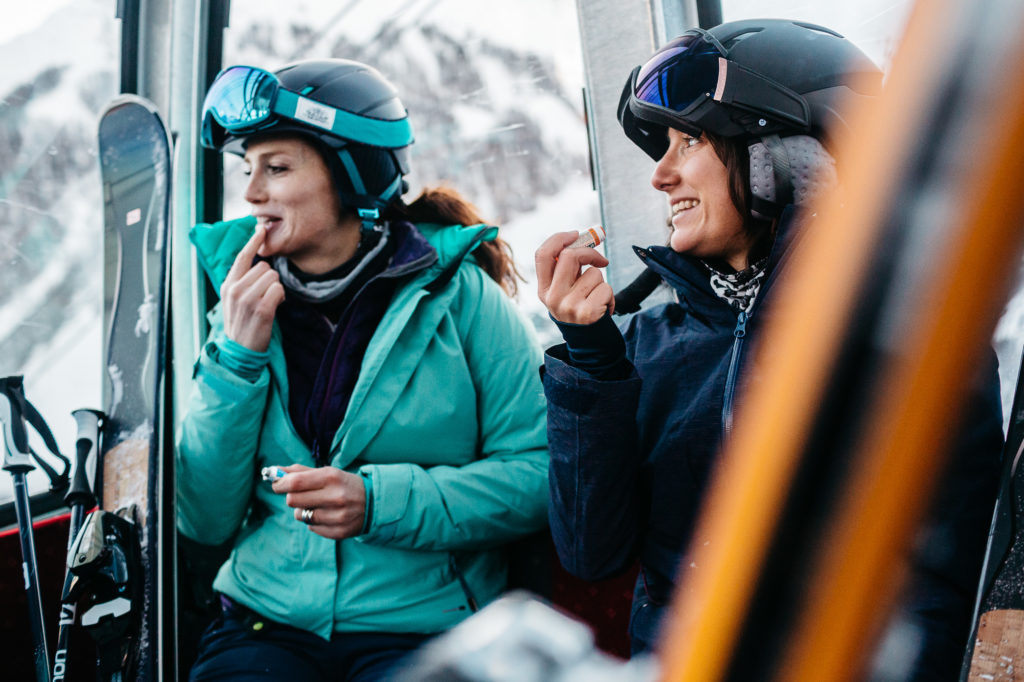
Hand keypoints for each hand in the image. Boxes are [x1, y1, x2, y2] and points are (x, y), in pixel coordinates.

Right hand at [220, 226, 284, 351]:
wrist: (240, 351)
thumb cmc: (242, 324)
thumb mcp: (233, 301)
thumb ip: (241, 282)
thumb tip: (258, 262)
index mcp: (227, 286)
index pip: (241, 258)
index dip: (253, 242)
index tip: (261, 229)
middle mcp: (235, 290)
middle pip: (264, 267)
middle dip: (270, 279)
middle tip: (265, 296)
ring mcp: (247, 299)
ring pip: (273, 277)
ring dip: (276, 289)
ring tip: (268, 303)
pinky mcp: (261, 309)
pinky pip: (279, 290)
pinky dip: (281, 297)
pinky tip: (274, 307)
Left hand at [272, 464, 366, 539]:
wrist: (374, 502)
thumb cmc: (344, 484)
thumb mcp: (328, 472)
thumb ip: (301, 472)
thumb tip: (275, 471)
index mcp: (332, 477)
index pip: (295, 482)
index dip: (280, 483)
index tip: (276, 483)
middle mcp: (335, 497)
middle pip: (293, 500)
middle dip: (291, 497)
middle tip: (299, 494)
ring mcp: (338, 516)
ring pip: (300, 516)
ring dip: (303, 510)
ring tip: (317, 505)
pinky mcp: (339, 532)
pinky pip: (311, 527)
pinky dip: (314, 521)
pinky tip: (326, 515)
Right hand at [536, 230, 614, 324]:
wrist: (588, 342)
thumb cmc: (579, 308)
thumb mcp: (566, 290)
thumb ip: (569, 268)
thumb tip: (588, 238)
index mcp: (544, 290)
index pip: (542, 255)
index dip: (559, 238)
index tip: (575, 234)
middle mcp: (552, 298)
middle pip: (569, 256)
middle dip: (590, 253)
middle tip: (600, 259)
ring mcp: (569, 306)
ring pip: (593, 273)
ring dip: (601, 281)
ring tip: (596, 296)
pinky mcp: (587, 313)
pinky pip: (606, 287)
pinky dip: (609, 294)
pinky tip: (603, 307)